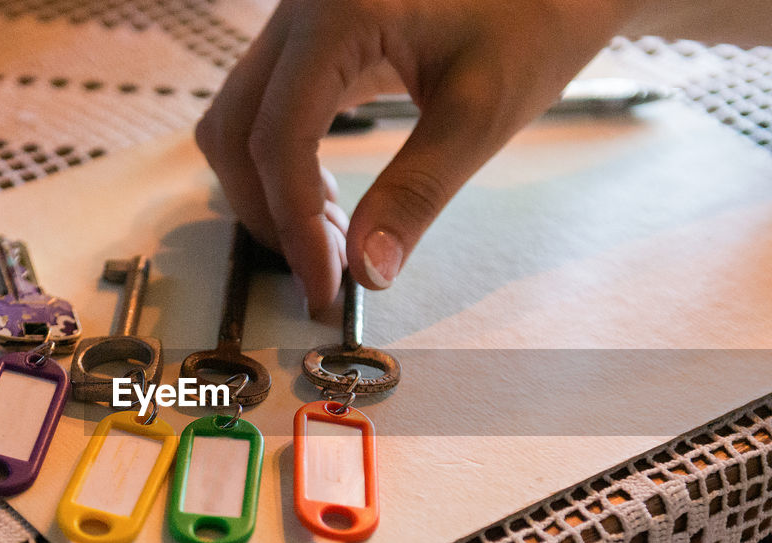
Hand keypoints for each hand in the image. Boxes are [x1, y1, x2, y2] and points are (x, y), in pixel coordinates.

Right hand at [196, 0, 638, 312]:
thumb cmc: (536, 17)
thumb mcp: (481, 114)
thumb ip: (417, 194)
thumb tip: (367, 273)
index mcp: (338, 12)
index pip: (278, 137)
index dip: (293, 224)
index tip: (326, 286)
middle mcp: (301, 7)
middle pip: (235, 128)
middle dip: (267, 210)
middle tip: (323, 269)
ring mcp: (300, 18)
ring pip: (238, 119)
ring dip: (268, 190)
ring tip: (331, 236)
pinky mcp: (312, 37)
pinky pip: (265, 106)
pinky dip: (282, 163)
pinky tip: (327, 200)